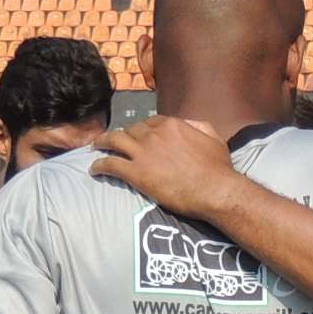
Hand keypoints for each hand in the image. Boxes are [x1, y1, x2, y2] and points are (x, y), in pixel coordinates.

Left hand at [91, 116, 242, 219]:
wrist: (215, 191)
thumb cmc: (218, 168)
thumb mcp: (214, 138)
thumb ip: (198, 126)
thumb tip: (188, 123)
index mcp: (172, 125)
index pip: (150, 122)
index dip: (142, 129)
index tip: (139, 136)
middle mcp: (154, 134)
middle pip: (131, 130)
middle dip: (123, 136)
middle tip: (117, 143)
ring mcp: (143, 153)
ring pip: (114, 141)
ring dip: (103, 142)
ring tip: (96, 146)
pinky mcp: (136, 173)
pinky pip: (111, 164)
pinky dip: (100, 165)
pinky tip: (94, 169)